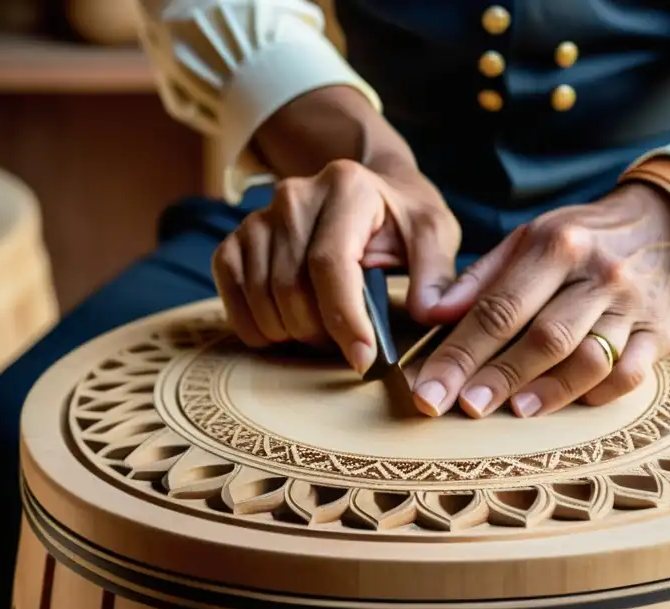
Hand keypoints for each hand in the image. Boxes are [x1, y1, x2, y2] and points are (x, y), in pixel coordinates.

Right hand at [212, 159, 459, 373]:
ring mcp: (259, 218)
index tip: (363, 359)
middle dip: (320, 333)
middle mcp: (294, 197)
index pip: (330, 264)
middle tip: (349, 344)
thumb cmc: (401, 218)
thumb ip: (437, 272)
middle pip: (291, 289)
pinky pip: (232, 294)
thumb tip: (430, 313)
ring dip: (290, 334)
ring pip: (261, 297)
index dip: (344, 319)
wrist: (367, 190)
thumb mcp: (434, 232)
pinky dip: (255, 326)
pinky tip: (286, 329)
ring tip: (324, 333)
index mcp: (346, 188)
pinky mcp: (237, 240)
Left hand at [410, 182, 669, 417]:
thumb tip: (431, 316)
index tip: (429, 390)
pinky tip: (567, 402)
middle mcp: (599, 274)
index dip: (460, 354)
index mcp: (557, 245)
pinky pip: (630, 376)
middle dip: (499, 377)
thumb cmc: (582, 239)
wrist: (668, 222)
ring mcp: (635, 305)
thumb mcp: (529, 238)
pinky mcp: (663, 333)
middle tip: (465, 407)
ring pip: (590, 360)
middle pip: (544, 337)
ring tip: (515, 410)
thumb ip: (480, 279)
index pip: (499, 308)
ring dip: (549, 391)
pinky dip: (596, 394)